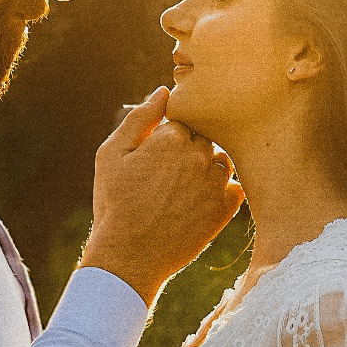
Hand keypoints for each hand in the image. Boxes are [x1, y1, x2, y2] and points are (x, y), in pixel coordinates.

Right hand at [79, 89, 242, 307]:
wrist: (129, 255)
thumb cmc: (114, 203)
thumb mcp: (112, 154)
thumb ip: (139, 119)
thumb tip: (165, 91)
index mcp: (170, 137)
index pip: (185, 120)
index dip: (171, 137)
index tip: (159, 156)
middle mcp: (198, 155)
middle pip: (206, 138)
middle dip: (191, 150)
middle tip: (169, 176)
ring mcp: (214, 181)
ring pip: (221, 160)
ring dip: (207, 169)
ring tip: (183, 191)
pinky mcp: (225, 208)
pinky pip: (234, 186)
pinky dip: (221, 191)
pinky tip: (199, 203)